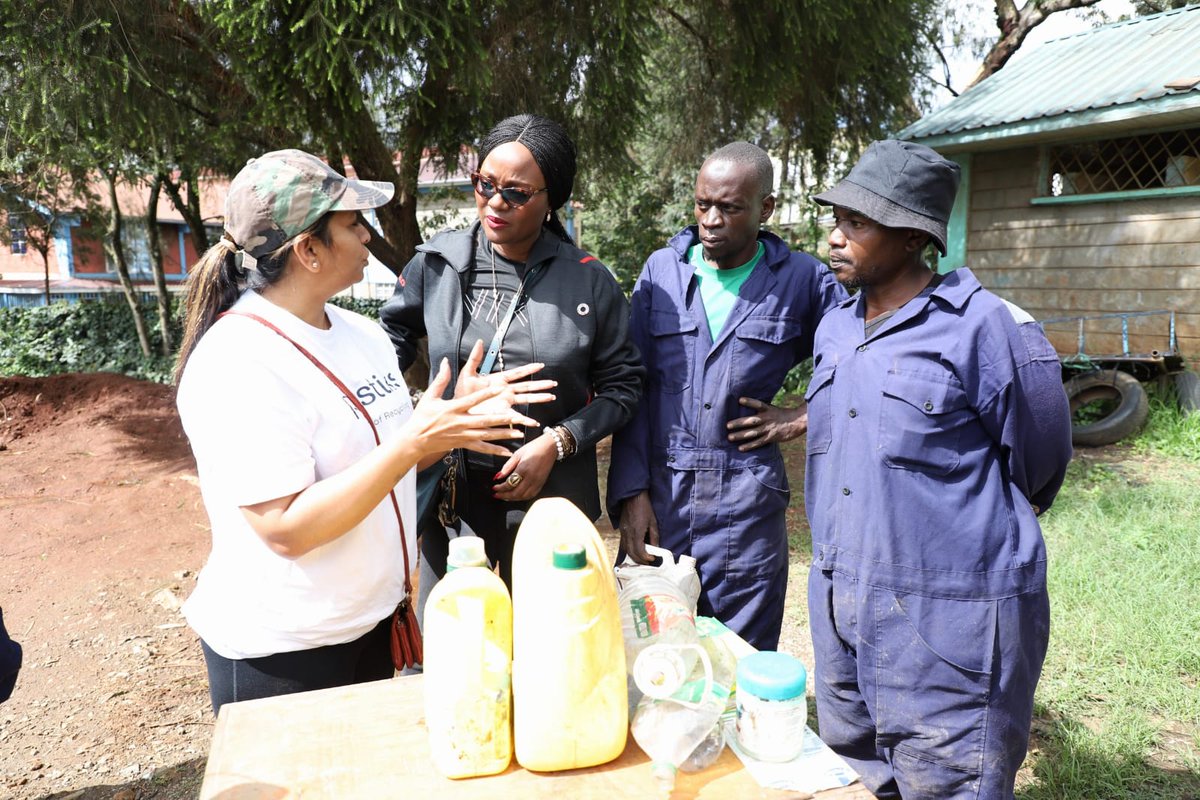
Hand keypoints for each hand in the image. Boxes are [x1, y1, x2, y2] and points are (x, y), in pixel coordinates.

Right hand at [407, 358, 539, 458]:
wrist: (415, 440)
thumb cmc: (422, 416)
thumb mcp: (430, 396)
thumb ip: (441, 379)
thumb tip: (445, 361)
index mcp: (452, 408)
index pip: (472, 400)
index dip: (486, 394)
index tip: (499, 389)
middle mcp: (459, 422)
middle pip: (483, 420)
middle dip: (500, 418)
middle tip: (516, 416)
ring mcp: (462, 435)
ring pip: (486, 435)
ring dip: (503, 434)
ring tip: (519, 432)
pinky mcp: (463, 444)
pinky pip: (481, 448)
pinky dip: (495, 450)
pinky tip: (507, 451)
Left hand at [456, 339, 555, 412]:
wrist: (457, 410)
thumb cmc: (462, 393)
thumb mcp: (467, 373)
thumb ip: (475, 358)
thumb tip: (479, 341)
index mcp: (498, 380)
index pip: (517, 373)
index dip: (529, 369)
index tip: (540, 365)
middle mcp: (505, 391)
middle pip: (527, 386)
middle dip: (540, 385)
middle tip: (553, 383)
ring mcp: (505, 403)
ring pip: (526, 399)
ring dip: (539, 398)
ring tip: (551, 397)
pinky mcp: (502, 414)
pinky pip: (516, 417)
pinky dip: (526, 420)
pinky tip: (535, 423)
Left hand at [491, 432, 556, 501]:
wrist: (550, 447)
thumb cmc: (535, 447)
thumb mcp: (517, 454)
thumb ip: (507, 466)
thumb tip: (498, 476)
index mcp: (524, 468)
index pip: (509, 484)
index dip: (500, 488)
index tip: (494, 487)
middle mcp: (531, 477)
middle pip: (516, 493)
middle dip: (504, 496)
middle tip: (497, 495)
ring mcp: (538, 482)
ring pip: (524, 496)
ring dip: (513, 499)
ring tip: (505, 497)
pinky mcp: (542, 483)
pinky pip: (531, 495)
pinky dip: (522, 498)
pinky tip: (517, 496)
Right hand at [618, 491, 659, 564]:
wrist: (633, 497)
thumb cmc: (644, 507)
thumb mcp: (653, 522)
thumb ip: (654, 536)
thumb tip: (656, 547)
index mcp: (636, 532)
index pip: (639, 551)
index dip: (645, 557)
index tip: (652, 558)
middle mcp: (628, 534)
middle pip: (631, 553)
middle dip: (640, 560)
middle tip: (647, 562)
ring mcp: (623, 532)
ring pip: (626, 550)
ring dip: (633, 556)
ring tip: (641, 558)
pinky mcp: (621, 529)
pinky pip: (623, 544)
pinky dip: (628, 550)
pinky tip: (634, 550)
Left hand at [725, 397, 807, 451]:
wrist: (798, 422)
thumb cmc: (783, 415)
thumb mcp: (773, 409)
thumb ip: (763, 411)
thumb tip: (750, 410)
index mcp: (768, 409)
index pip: (758, 404)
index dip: (749, 402)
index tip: (740, 399)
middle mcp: (767, 419)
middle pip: (751, 421)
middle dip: (739, 423)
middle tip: (727, 425)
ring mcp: (769, 428)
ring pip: (753, 433)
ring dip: (740, 435)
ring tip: (730, 437)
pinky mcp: (771, 437)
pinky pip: (759, 442)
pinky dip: (749, 445)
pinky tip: (741, 448)